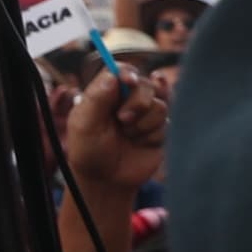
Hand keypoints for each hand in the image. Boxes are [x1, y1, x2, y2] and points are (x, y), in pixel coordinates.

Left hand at [62, 62, 168, 197]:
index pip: (122, 70)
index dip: (128, 73)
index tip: (129, 81)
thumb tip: (115, 75)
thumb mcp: (84, 124)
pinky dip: (151, 135)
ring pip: (160, 105)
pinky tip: (140, 143)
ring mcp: (146, 114)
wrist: (107, 181)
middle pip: (146, 85)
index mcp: (107, 93)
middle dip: (137, 102)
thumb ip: (97, 97)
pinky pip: (167, 124)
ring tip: (128, 136)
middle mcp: (128, 99)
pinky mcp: (160, 130)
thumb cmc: (89, 151)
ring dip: (143, 123)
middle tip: (122, 120)